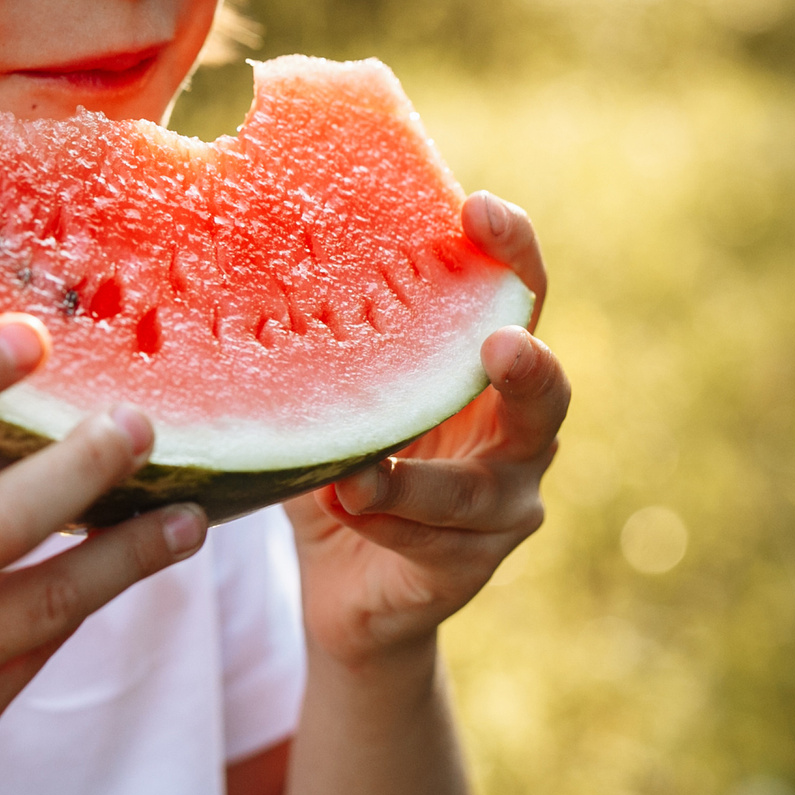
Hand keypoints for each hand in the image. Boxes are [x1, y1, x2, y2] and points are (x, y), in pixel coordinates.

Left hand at [281, 192, 568, 670]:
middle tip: (496, 343)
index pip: (517, 295)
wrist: (344, 587)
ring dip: (417, 480)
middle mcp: (515, 432)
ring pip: (480, 487)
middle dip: (526, 365)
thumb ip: (325, 344)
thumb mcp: (332, 396)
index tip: (478, 207)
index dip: (510, 250)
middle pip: (545, 389)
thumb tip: (249, 247)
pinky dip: (385, 521)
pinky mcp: (475, 561)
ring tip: (360, 472)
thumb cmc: (340, 464)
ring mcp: (506, 502)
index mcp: (484, 370)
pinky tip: (342, 506)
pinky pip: (435, 541)